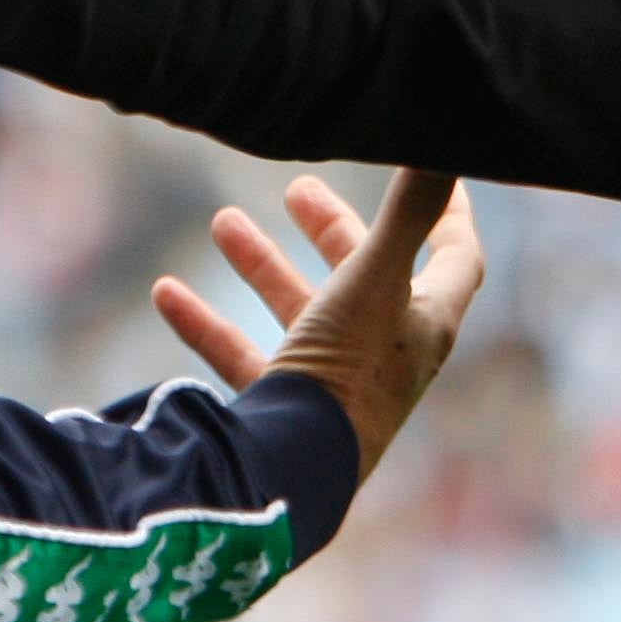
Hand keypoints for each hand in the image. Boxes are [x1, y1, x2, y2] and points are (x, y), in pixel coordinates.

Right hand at [151, 171, 483, 480]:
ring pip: (300, 313)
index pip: (454, 260)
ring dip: (263, 267)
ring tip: (222, 222)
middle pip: (368, 278)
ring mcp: (332, 387)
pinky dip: (208, 324)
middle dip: (334, 231)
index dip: (447, 215)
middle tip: (298, 189)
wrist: (293, 479)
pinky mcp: (282, 413)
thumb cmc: (346, 374)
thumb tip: (447, 142)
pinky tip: (166, 293)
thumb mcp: (373, 280)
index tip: (428, 172)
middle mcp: (385, 354)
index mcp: (423, 324)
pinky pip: (243, 358)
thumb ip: (408, 210)